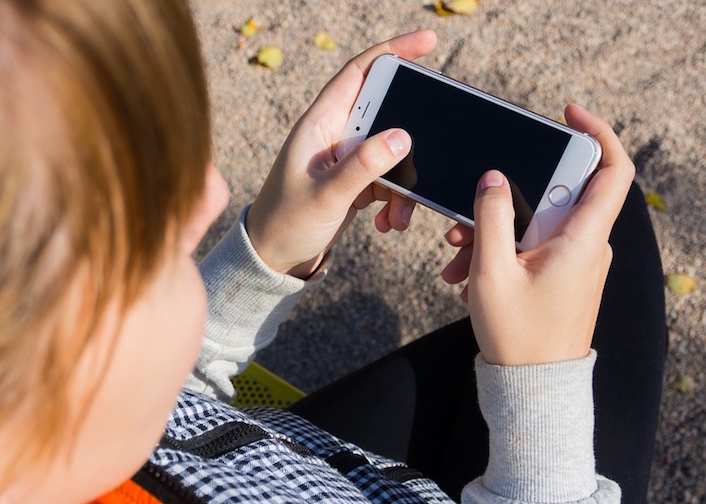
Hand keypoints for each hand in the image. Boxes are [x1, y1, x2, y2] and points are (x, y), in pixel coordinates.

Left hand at [246, 30, 437, 278]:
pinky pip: (388, 180)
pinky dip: (396, 200)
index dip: (393, 51)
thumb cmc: (286, 223)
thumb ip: (364, 166)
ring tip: (399, 215)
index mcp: (319, 124)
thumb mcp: (326, 195)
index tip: (429, 42)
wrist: (273, 259)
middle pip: (385, 113)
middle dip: (410, 136)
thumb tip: (403, 136)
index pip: (359, 72)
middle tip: (431, 150)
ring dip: (404, 183)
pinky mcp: (354, 182)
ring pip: (391, 153)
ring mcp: (345, 159)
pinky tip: (389, 222)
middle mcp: (333, 135)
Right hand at [441, 104, 634, 364]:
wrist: (531, 385)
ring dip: (494, 230)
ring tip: (456, 254)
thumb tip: (495, 178)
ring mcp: (575, 263)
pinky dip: (500, 251)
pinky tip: (466, 273)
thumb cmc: (518, 334)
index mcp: (583, 239)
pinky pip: (531, 248)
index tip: (568, 115)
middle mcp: (587, 246)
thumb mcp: (492, 271)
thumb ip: (491, 217)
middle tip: (472, 208)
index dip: (597, 133)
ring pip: (535, 223)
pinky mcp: (560, 277)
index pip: (611, 170)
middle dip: (508, 196)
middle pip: (555, 195)